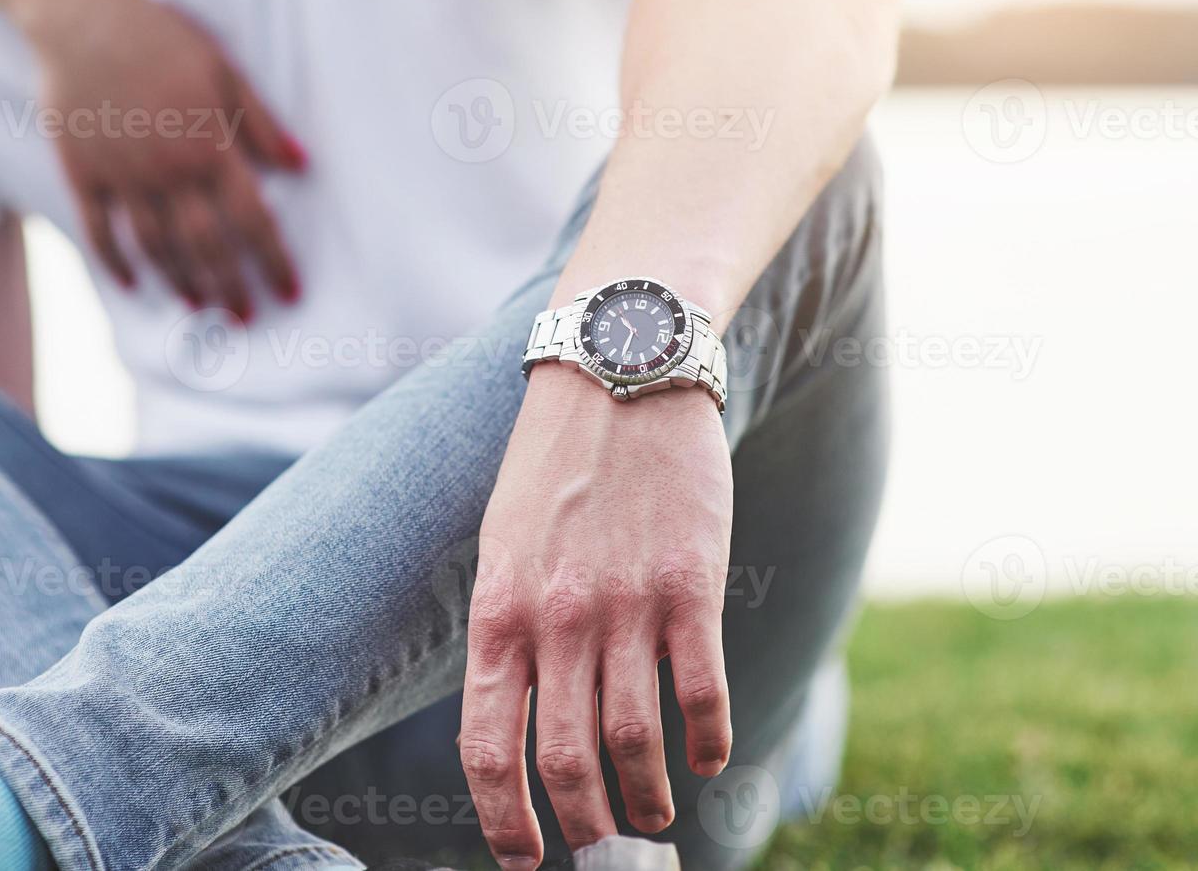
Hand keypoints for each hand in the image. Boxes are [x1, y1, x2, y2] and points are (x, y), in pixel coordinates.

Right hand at [32, 0, 302, 317]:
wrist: (82, 18)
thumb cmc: (162, 39)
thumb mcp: (225, 71)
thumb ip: (262, 123)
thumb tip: (303, 165)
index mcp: (211, 148)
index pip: (253, 220)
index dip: (274, 262)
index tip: (290, 294)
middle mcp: (170, 171)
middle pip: (207, 246)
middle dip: (231, 288)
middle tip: (245, 318)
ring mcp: (123, 176)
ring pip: (157, 247)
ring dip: (182, 282)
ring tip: (201, 306)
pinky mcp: (82, 174)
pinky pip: (101, 231)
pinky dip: (117, 263)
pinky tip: (134, 284)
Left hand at [460, 364, 733, 868]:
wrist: (619, 375)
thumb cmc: (555, 466)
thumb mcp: (503, 546)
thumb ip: (507, 629)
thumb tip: (516, 714)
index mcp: (499, 614)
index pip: (487, 748)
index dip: (504, 821)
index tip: (525, 860)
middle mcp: (556, 620)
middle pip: (566, 762)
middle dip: (584, 823)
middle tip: (602, 844)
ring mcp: (625, 605)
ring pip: (635, 742)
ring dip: (648, 798)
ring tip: (656, 815)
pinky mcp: (690, 585)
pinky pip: (702, 690)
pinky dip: (709, 740)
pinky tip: (710, 757)